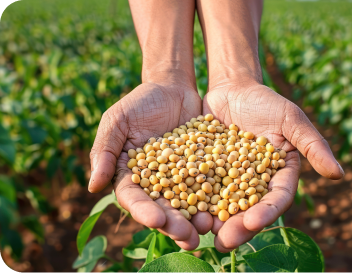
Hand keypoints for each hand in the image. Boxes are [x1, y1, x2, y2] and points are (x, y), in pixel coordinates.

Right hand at [89, 82, 212, 249]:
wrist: (172, 89)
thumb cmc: (140, 103)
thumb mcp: (118, 120)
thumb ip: (105, 150)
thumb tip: (93, 186)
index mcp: (130, 176)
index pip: (133, 198)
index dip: (143, 210)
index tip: (156, 220)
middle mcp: (155, 183)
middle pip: (162, 208)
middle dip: (174, 224)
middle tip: (188, 239)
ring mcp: (180, 179)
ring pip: (186, 204)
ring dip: (195, 221)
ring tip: (207, 231)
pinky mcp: (201, 171)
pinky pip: (208, 187)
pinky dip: (215, 199)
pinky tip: (225, 210)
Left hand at [203, 81, 343, 251]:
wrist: (233, 90)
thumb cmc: (266, 102)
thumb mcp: (291, 119)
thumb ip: (312, 145)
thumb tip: (340, 174)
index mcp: (277, 175)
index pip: (276, 199)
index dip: (266, 212)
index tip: (253, 223)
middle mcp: (253, 183)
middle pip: (246, 209)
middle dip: (236, 226)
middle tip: (223, 242)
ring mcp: (227, 179)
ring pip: (220, 204)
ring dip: (211, 220)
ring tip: (200, 232)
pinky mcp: (205, 171)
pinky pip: (197, 187)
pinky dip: (190, 198)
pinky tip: (179, 209)